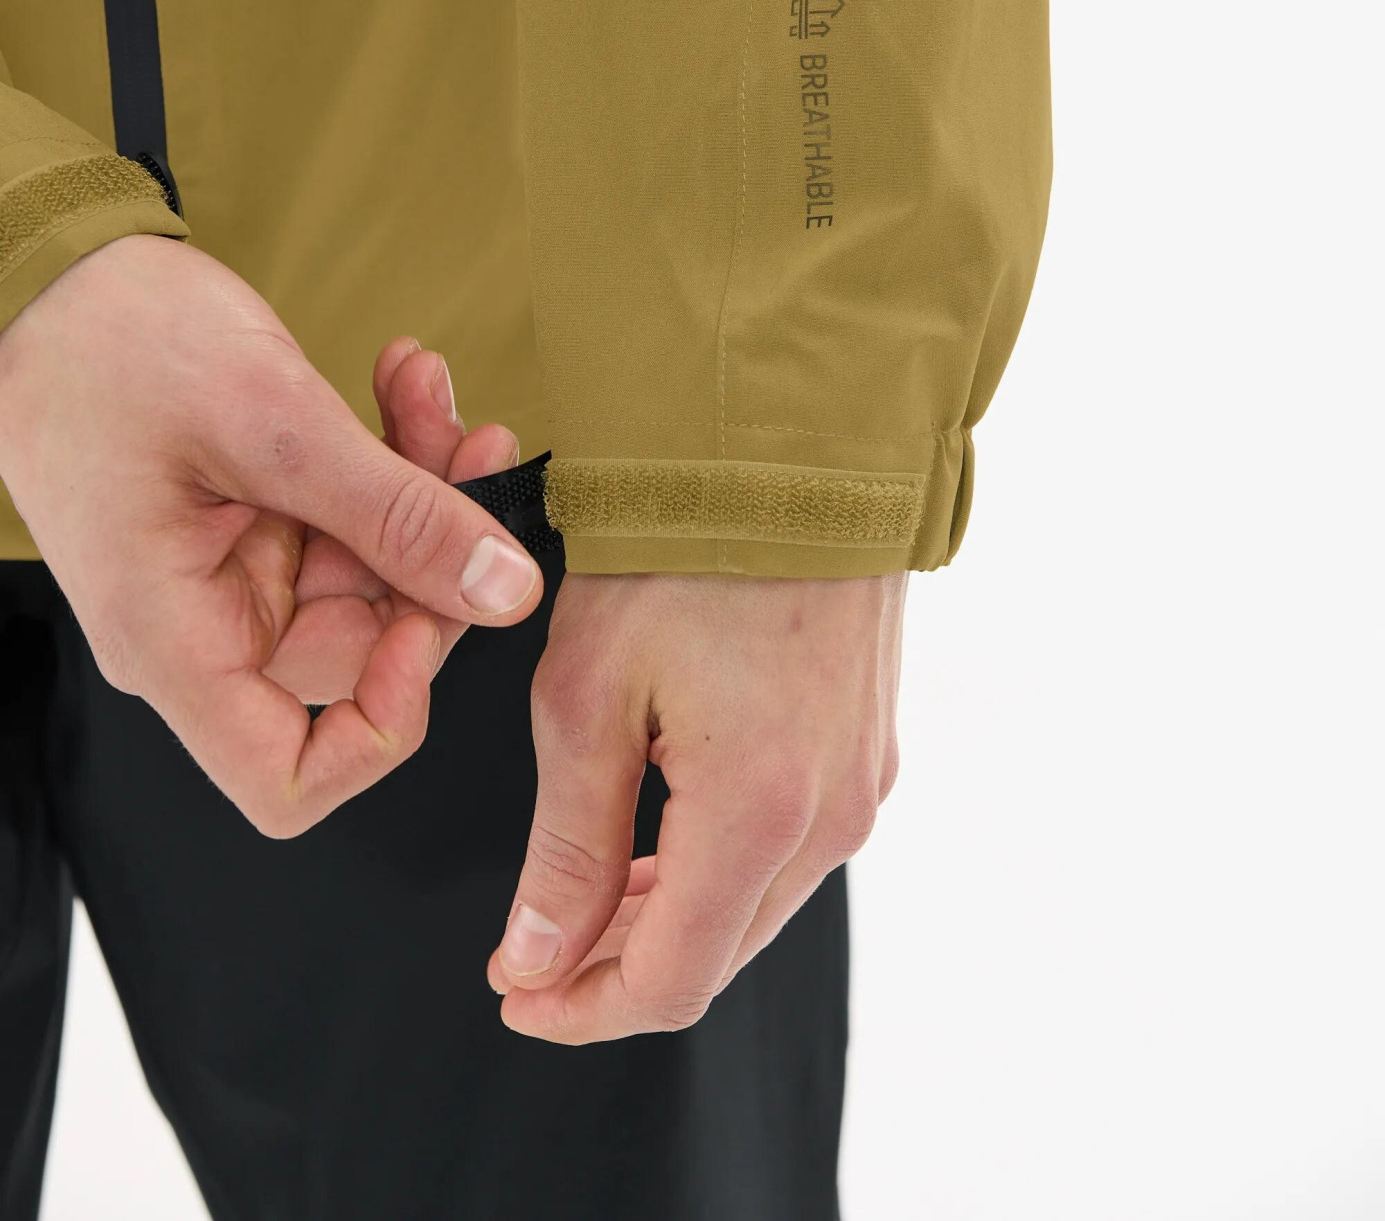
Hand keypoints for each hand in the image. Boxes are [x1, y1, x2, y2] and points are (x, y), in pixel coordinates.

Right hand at [0, 235, 541, 833]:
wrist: (54, 274)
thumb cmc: (112, 344)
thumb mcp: (272, 421)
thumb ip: (396, 513)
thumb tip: (508, 590)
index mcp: (175, 639)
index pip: (289, 780)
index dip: (385, 723)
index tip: (431, 618)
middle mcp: (202, 627)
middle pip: (360, 654)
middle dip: (432, 549)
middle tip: (473, 443)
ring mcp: (229, 574)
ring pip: (369, 571)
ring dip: (419, 481)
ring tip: (428, 387)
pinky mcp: (250, 522)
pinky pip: (344, 519)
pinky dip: (386, 456)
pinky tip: (401, 382)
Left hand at [488, 570, 905, 1040]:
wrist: (796, 440)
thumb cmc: (679, 546)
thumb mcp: (589, 692)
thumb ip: (570, 844)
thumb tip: (538, 960)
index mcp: (758, 816)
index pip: (670, 984)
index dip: (582, 1009)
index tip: (513, 990)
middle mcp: (831, 816)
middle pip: (720, 952)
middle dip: (621, 966)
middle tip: (533, 946)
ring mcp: (863, 776)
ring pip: (759, 901)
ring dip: (673, 913)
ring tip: (589, 885)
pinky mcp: (870, 738)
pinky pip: (795, 840)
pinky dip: (724, 858)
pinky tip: (666, 824)